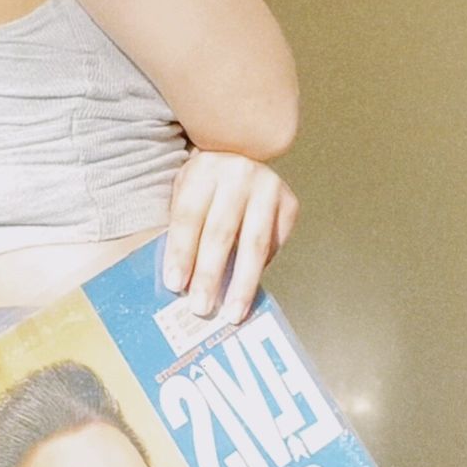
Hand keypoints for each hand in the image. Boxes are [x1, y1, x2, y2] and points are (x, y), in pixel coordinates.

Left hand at [162, 148, 299, 324]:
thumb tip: (179, 282)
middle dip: (210, 274)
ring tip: (233, 313)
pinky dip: (261, 270)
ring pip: (254, 244)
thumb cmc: (205, 185)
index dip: (182, 252)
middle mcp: (239, 174)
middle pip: (221, 232)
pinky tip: (247, 290)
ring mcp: (269, 187)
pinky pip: (274, 245)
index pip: (189, 216)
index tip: (176, 285)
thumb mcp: (186, 193)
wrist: (242, 154)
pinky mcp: (289, 203)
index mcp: (204, 169)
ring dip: (242, 284)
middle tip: (201, 308)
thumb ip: (182, 229)